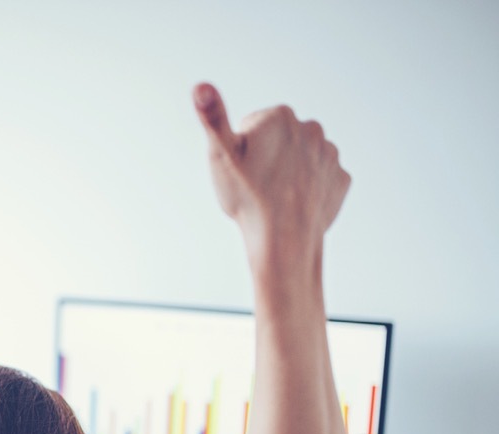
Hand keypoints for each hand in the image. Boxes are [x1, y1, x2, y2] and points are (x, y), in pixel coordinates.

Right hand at [194, 83, 350, 284]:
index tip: (242, 169)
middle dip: (267, 157)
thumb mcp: (222, 156)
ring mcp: (329, 155)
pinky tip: (294, 203)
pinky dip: (308, 188)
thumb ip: (212, 118)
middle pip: (279, 140)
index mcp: (280, 116)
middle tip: (255, 184)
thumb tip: (200, 85)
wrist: (283, 240)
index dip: (242, 150)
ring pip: (300, 158)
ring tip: (274, 195)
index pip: (252, 126)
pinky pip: (320, 178)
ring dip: (289, 171)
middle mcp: (311, 128)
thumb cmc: (249, 198)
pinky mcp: (340, 179)